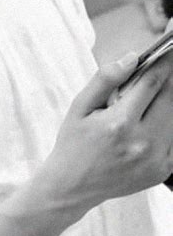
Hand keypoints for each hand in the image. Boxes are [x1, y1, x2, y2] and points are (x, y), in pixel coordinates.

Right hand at [45, 51, 172, 211]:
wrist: (72, 187)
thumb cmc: (74, 142)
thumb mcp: (80, 106)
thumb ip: (105, 79)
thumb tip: (132, 58)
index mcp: (119, 123)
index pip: (152, 82)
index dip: (164, 62)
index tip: (168, 48)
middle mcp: (143, 143)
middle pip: (170, 97)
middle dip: (166, 80)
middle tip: (156, 72)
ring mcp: (156, 160)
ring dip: (165, 102)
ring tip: (142, 103)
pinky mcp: (163, 171)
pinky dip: (165, 123)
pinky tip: (146, 123)